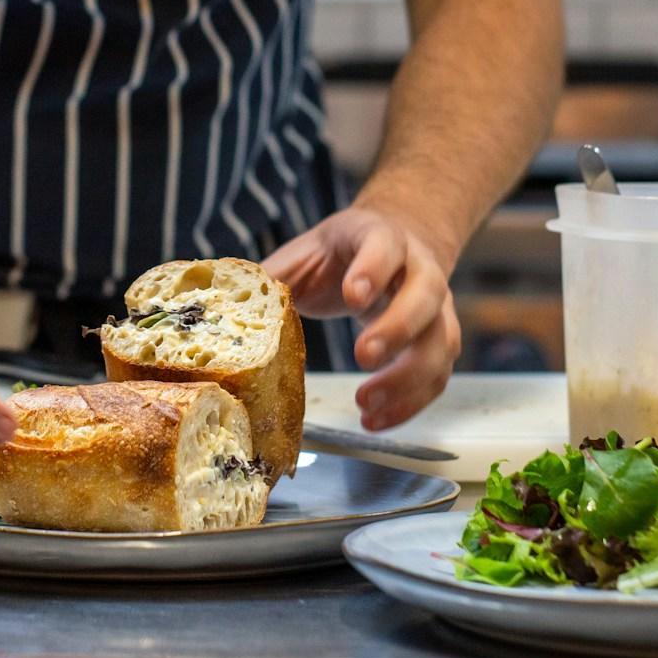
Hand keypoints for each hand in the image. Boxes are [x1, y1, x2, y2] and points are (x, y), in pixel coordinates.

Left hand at [264, 205, 461, 430]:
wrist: (393, 245)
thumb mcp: (305, 254)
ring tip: (366, 405)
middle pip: (425, 295)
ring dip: (408, 378)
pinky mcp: (439, 339)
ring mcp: (437, 306)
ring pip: (441, 340)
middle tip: (363, 357)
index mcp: (381, 237)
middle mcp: (419, 269)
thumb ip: (271, 279)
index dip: (372, 270)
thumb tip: (216, 309)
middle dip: (396, 329)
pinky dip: (411, 402)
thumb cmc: (341, 254)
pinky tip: (376, 419)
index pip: (385, 247)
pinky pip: (438, 374)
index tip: (352, 296)